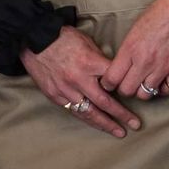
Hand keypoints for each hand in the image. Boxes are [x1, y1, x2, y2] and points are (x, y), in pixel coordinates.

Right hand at [21, 24, 139, 136]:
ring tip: (119, 132)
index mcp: (89, 63)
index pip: (114, 80)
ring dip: (105, 124)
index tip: (135, 96)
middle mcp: (78, 79)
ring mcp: (65, 89)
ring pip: (89, 112)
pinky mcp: (55, 95)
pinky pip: (74, 111)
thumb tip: (112, 73)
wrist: (33, 39)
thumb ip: (100, 59)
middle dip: (122, 115)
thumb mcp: (86, 41)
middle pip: (105, 102)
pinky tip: (96, 124)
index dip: (126, 89)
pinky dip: (87, 118)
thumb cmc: (62, 37)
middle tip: (135, 124)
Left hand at [106, 0, 168, 102]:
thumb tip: (121, 65)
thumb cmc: (161, 11)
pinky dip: (163, 88)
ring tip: (145, 82)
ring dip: (143, 90)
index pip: (111, 78)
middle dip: (125, 89)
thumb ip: (127, 49)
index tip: (111, 82)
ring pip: (146, 94)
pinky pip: (167, 91)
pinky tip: (162, 80)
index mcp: (130, 49)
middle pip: (127, 91)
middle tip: (128, 83)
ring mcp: (163, 67)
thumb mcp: (135, 28)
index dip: (108, 83)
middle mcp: (145, 61)